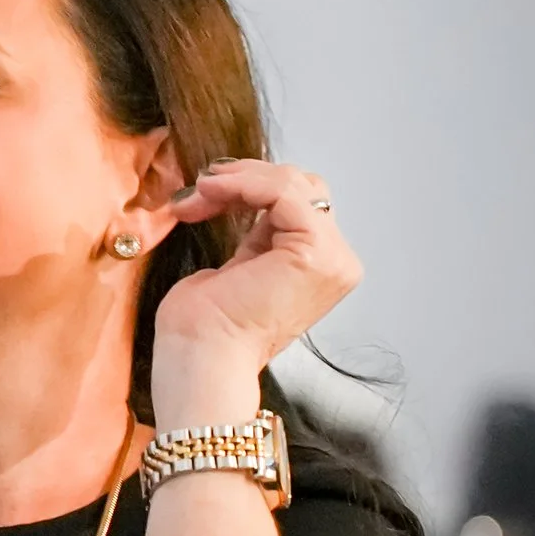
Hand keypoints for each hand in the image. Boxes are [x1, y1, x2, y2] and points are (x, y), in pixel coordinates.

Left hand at [152, 159, 359, 425]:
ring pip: (294, 183)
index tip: (199, 195)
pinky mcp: (315, 253)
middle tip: (199, 189)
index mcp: (319, 266)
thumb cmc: (206, 326)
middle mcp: (335, 262)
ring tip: (200, 193)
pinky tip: (212, 190)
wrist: (201, 358)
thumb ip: (257, 233)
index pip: (297, 200)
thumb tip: (240, 193)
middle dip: (245, 178)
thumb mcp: (239, 265)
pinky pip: (285, 192)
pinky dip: (245, 183)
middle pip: (301, 186)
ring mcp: (331, 258)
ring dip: (239, 179)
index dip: (248, 186)